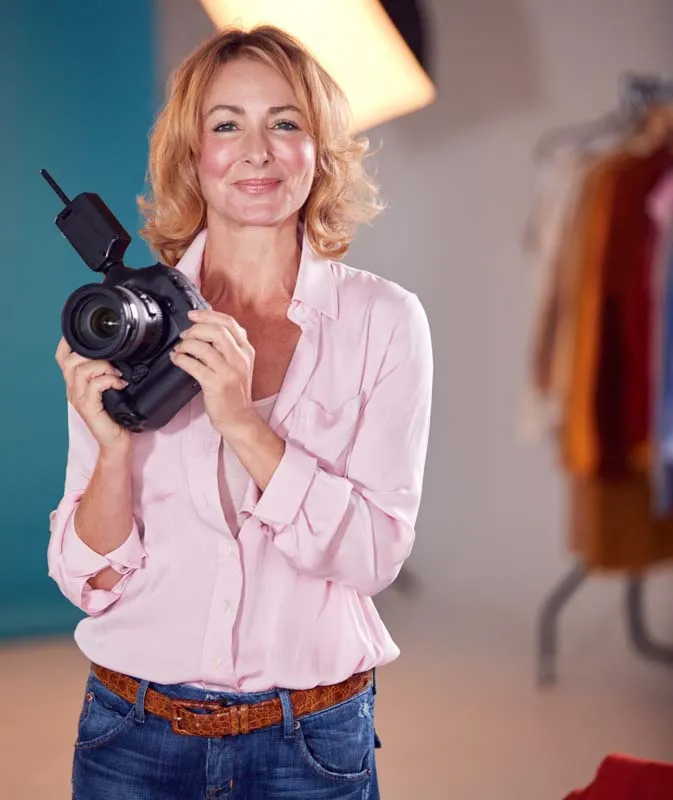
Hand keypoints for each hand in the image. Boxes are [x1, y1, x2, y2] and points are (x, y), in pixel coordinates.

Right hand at [55, 337, 131, 453]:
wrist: (116, 443)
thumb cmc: (115, 417)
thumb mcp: (110, 390)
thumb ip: (107, 373)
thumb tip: (119, 356)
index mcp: (76, 383)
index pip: (62, 357)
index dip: (68, 343)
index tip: (87, 336)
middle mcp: (73, 389)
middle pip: (69, 360)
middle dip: (92, 354)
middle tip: (112, 362)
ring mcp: (78, 398)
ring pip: (81, 370)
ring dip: (103, 367)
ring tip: (118, 375)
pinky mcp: (88, 407)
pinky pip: (94, 385)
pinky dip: (109, 380)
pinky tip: (120, 385)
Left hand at [169, 309, 255, 437]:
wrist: (238, 418)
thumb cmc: (234, 393)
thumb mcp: (238, 365)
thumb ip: (228, 347)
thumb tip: (204, 329)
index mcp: (246, 351)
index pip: (229, 323)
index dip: (208, 315)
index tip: (193, 315)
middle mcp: (240, 359)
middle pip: (217, 330)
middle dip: (196, 329)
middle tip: (185, 335)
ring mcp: (229, 371)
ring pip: (204, 346)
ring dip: (186, 344)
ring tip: (180, 349)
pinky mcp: (216, 384)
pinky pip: (193, 364)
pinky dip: (181, 358)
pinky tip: (177, 359)